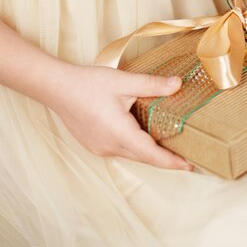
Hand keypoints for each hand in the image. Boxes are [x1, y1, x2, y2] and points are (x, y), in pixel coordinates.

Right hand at [49, 65, 192, 169]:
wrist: (56, 87)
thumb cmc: (88, 84)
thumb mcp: (124, 81)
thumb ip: (152, 84)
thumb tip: (178, 84)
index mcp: (119, 133)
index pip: (152, 154)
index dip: (172, 162)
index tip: (190, 165)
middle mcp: (110, 146)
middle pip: (144, 157)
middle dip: (166, 159)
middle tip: (187, 156)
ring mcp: (101, 147)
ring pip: (132, 154)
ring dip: (150, 152)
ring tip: (171, 147)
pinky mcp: (95, 144)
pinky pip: (121, 149)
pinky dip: (136, 147)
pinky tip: (144, 136)